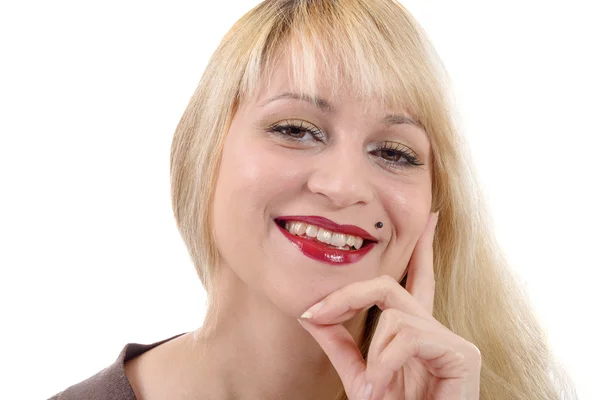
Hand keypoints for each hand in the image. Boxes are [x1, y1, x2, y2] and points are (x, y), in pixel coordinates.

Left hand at [297, 212, 480, 399]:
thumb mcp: (359, 376)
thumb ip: (339, 343)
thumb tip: (309, 313)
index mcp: (415, 332)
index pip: (416, 280)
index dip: (422, 249)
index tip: (430, 218)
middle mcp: (435, 329)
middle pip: (391, 287)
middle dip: (348, 295)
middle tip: (314, 312)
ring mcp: (451, 340)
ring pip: (394, 315)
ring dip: (372, 354)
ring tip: (372, 390)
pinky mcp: (462, 354)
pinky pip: (408, 335)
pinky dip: (386, 362)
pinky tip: (383, 389)